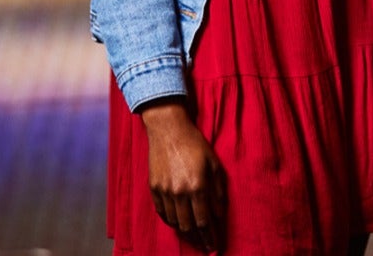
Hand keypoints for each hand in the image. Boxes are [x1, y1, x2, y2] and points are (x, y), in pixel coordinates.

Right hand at [141, 101, 225, 250]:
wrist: (168, 129)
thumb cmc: (195, 144)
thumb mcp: (214, 165)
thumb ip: (217, 191)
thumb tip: (219, 214)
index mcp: (198, 186)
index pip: (205, 221)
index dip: (210, 237)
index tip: (214, 247)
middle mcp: (180, 192)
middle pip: (189, 226)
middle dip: (199, 239)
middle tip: (205, 245)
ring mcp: (164, 191)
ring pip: (174, 222)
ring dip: (185, 231)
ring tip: (193, 235)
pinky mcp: (153, 188)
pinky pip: (162, 213)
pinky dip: (171, 221)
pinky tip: (178, 222)